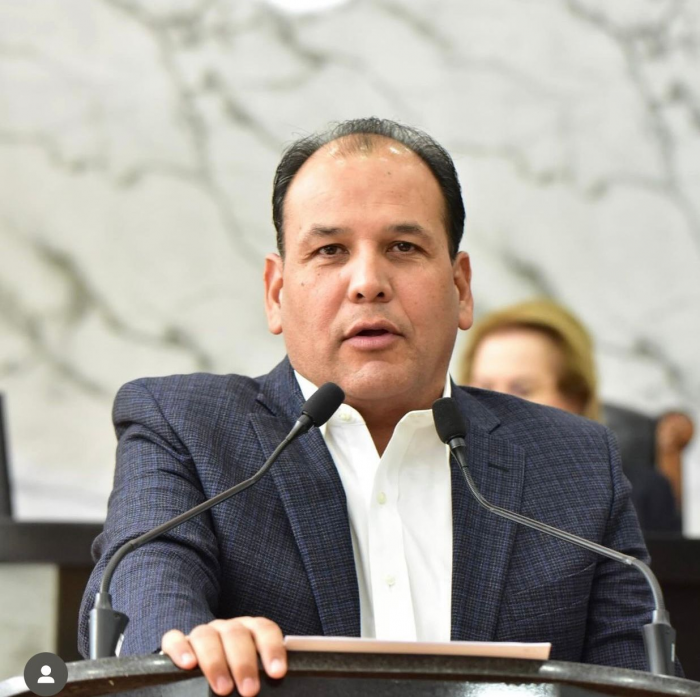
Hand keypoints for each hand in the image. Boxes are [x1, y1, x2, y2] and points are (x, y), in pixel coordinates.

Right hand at [161, 616, 286, 695]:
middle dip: (243, 663)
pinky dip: (181, 649)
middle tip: (250, 690)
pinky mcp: (176, 643)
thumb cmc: (236, 676)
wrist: (207, 669)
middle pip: (236, 634)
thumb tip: (274, 684)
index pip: (264, 629)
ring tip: (223, 688)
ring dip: (215, 662)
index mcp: (250, 630)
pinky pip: (174, 639)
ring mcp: (202, 633)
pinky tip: (187, 665)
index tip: (277, 672)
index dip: (272, 648)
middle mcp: (227, 628)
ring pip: (206, 636)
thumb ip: (260, 676)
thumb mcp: (251, 675)